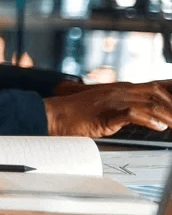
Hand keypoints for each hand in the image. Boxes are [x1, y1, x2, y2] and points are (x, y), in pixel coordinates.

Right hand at [44, 81, 171, 136]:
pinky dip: (148, 120)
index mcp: (119, 88)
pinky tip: (157, 127)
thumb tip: (147, 117)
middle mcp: (118, 91)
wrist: (54, 115)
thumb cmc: (76, 114)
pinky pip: (132, 114)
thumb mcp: (105, 106)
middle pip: (156, 93)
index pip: (154, 87)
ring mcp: (112, 101)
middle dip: (171, 106)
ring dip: (166, 116)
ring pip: (149, 104)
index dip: (170, 96)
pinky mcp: (106, 115)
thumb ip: (124, 107)